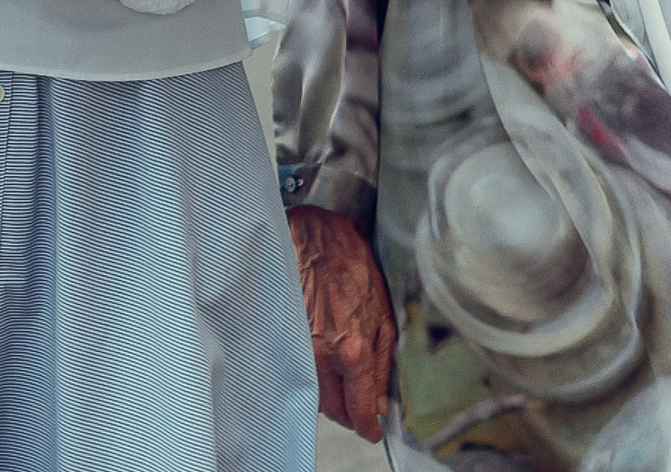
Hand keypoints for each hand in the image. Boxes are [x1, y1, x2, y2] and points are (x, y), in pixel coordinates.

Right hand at [289, 206, 394, 440]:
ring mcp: (301, 347)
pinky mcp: (286, 337)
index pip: (359, 409)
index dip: (368, 426)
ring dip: (331, 395)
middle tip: (360, 406)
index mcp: (354, 351)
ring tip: (343, 380)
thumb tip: (381, 400)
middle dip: (349, 412)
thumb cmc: (353, 267)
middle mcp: (324, 355)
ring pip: (315, 393)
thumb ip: (382, 363)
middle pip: (334, 409)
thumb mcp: (384, 315)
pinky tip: (324, 362)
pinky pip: (300, 371)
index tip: (373, 432)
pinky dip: (313, 376)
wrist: (316, 238)